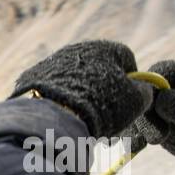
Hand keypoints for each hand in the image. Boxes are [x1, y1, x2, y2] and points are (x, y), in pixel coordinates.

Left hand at [11, 40, 153, 137]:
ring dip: (81, 102)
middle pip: (98, 73)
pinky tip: (60, 121)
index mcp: (106, 47)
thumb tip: (143, 90)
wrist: (53, 114)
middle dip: (104, 96)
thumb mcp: (135, 101)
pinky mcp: (30, 77)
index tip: (127, 106)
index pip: (126, 61)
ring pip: (74, 83)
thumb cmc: (102, 105)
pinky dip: (57, 104)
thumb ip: (144, 92)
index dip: (131, 85)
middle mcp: (78, 49)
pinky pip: (52, 91)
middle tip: (106, 123)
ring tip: (83, 127)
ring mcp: (52, 62)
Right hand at [135, 60, 174, 174]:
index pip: (159, 72)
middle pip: (143, 89)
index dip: (150, 90)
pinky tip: (141, 143)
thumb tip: (160, 99)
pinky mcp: (154, 117)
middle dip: (144, 111)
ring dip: (138, 125)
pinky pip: (135, 121)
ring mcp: (162, 100)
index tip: (156, 114)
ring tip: (151, 142)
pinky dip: (134, 132)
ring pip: (137, 107)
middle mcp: (174, 83)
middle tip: (155, 136)